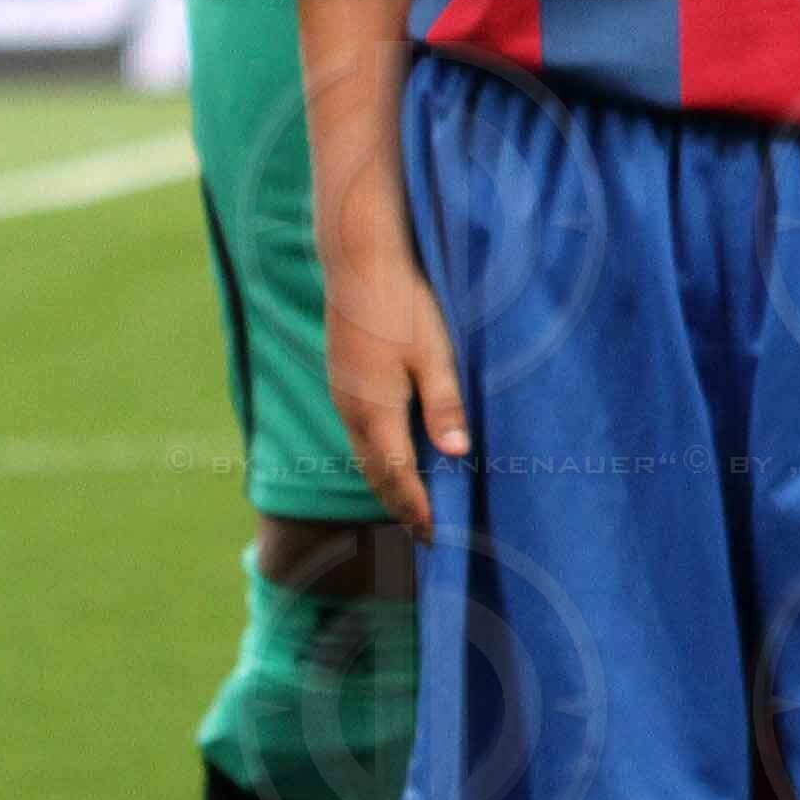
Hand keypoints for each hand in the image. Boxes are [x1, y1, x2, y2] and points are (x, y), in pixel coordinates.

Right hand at [325, 246, 468, 538]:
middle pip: (376, 474)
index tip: (434, 536)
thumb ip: (443, 405)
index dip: (417, 507)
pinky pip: (360, 434)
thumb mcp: (435, 354)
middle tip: (424, 533)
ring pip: (364, 455)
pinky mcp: (343, 381)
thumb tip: (456, 453)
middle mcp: (352, 412)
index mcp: (376, 411)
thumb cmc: (404, 305)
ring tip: (411, 503)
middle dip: (400, 505)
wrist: (359, 263)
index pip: (397, 475)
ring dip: (387, 482)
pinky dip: (377, 456)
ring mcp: (343, 397)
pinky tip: (393, 454)